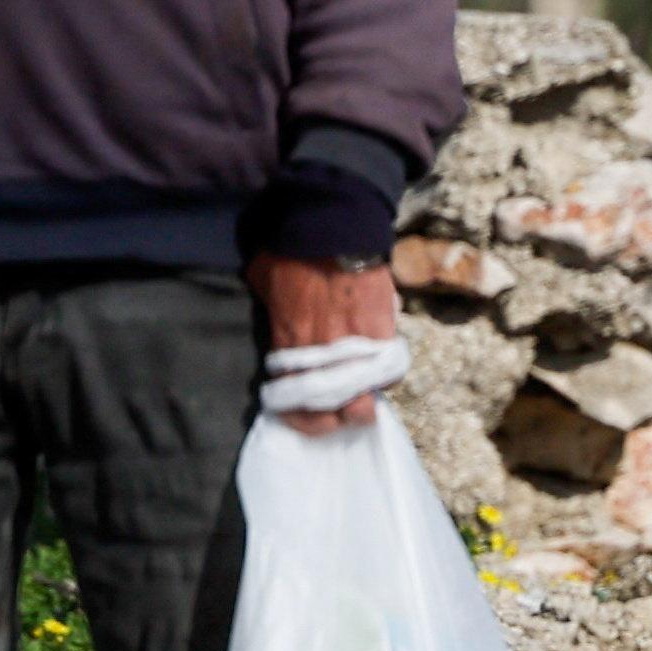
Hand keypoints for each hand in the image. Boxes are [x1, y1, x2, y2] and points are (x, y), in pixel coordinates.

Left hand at [249, 251, 402, 434]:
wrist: (333, 228)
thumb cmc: (291, 249)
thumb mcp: (263, 280)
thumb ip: (269, 305)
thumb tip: (274, 307)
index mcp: (286, 345)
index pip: (291, 400)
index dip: (298, 416)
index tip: (301, 414)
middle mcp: (319, 357)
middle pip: (329, 413)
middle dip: (331, 422)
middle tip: (337, 416)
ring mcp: (353, 351)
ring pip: (364, 401)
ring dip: (363, 403)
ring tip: (363, 400)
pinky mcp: (382, 337)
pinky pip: (388, 372)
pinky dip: (385, 373)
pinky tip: (380, 367)